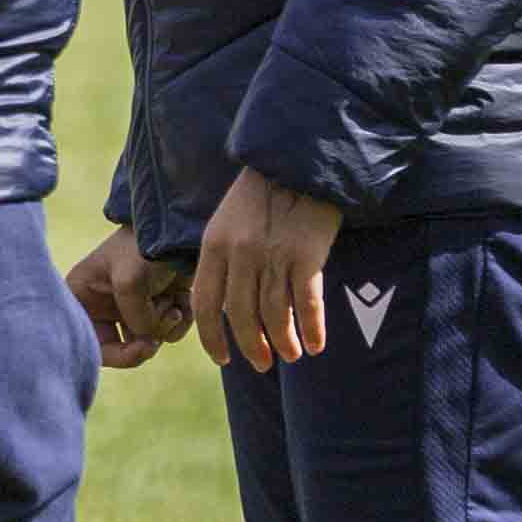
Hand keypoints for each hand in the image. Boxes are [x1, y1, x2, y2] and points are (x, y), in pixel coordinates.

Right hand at [70, 225, 181, 371]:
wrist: (178, 227)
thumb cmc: (144, 246)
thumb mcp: (129, 283)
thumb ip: (135, 319)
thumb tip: (149, 339)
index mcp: (81, 296)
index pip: (88, 342)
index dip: (116, 354)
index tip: (142, 348)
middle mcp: (101, 305)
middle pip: (120, 348)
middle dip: (143, 340)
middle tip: (156, 340)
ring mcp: (129, 307)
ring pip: (148, 341)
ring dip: (163, 326)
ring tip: (169, 301)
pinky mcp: (155, 306)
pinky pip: (168, 332)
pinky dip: (178, 320)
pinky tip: (181, 300)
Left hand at [185, 167, 347, 373]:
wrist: (299, 158)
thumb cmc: (265, 191)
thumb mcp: (229, 220)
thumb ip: (224, 258)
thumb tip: (226, 305)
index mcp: (215, 245)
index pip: (206, 304)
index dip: (213, 337)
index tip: (223, 359)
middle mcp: (240, 254)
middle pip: (241, 316)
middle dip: (251, 347)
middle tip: (262, 364)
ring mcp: (273, 255)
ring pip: (274, 315)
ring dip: (283, 342)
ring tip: (291, 355)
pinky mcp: (306, 254)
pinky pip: (306, 303)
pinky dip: (311, 328)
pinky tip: (315, 344)